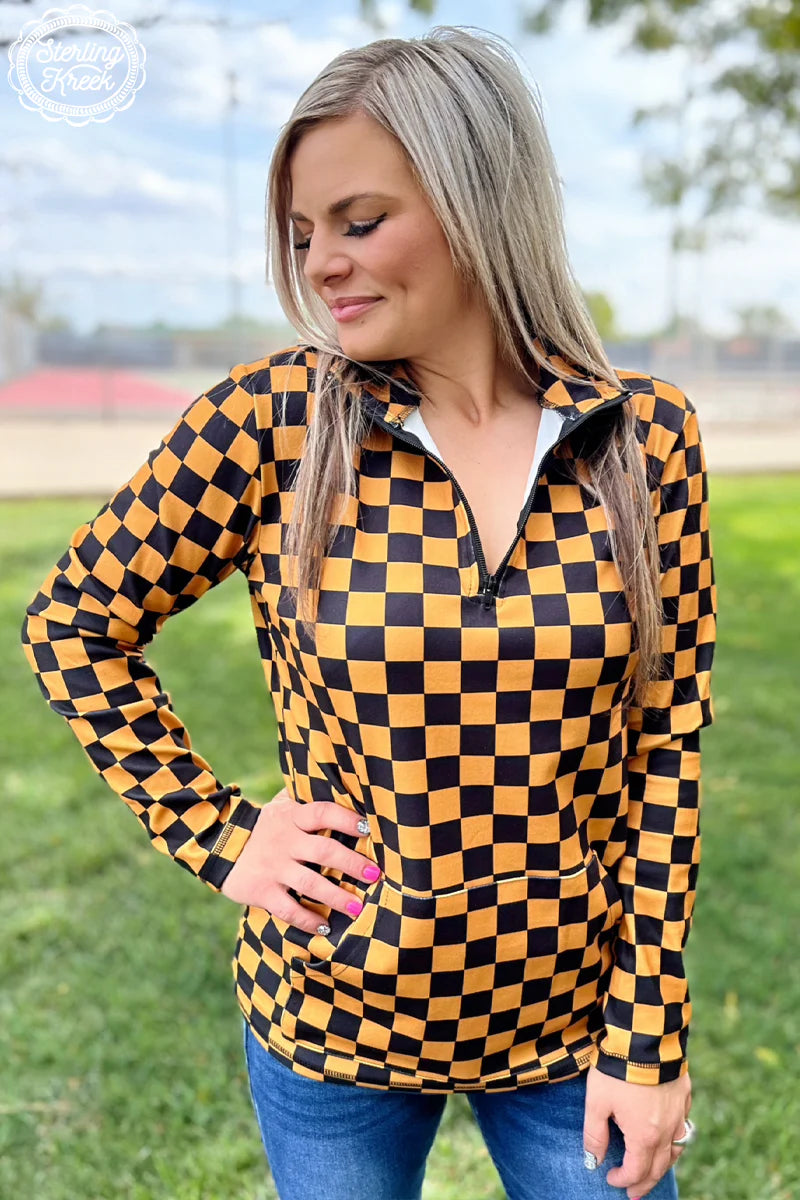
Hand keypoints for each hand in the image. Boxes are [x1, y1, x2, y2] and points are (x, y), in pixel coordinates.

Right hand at [220, 787, 379, 931]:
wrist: (219, 845)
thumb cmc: (262, 826)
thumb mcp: (280, 807)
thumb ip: (304, 799)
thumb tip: (333, 782)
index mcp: (292, 817)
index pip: (323, 813)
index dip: (346, 819)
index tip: (368, 829)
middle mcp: (285, 841)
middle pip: (324, 851)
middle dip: (352, 864)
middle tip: (375, 875)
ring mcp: (274, 868)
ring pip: (310, 884)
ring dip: (337, 897)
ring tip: (357, 907)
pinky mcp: (263, 891)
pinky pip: (289, 909)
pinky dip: (307, 919)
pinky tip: (324, 926)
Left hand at [583, 1064, 691, 1198]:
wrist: (645, 1038)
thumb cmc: (618, 1071)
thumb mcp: (596, 1103)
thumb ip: (595, 1135)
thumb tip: (593, 1160)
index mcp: (645, 1137)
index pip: (636, 1171)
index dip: (622, 1179)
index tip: (610, 1178)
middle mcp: (667, 1131)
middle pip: (658, 1167)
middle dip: (645, 1183)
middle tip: (634, 1193)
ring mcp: (679, 1114)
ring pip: (676, 1150)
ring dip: (663, 1165)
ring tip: (653, 1171)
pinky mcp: (684, 1097)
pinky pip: (683, 1126)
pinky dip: (675, 1139)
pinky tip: (667, 1136)